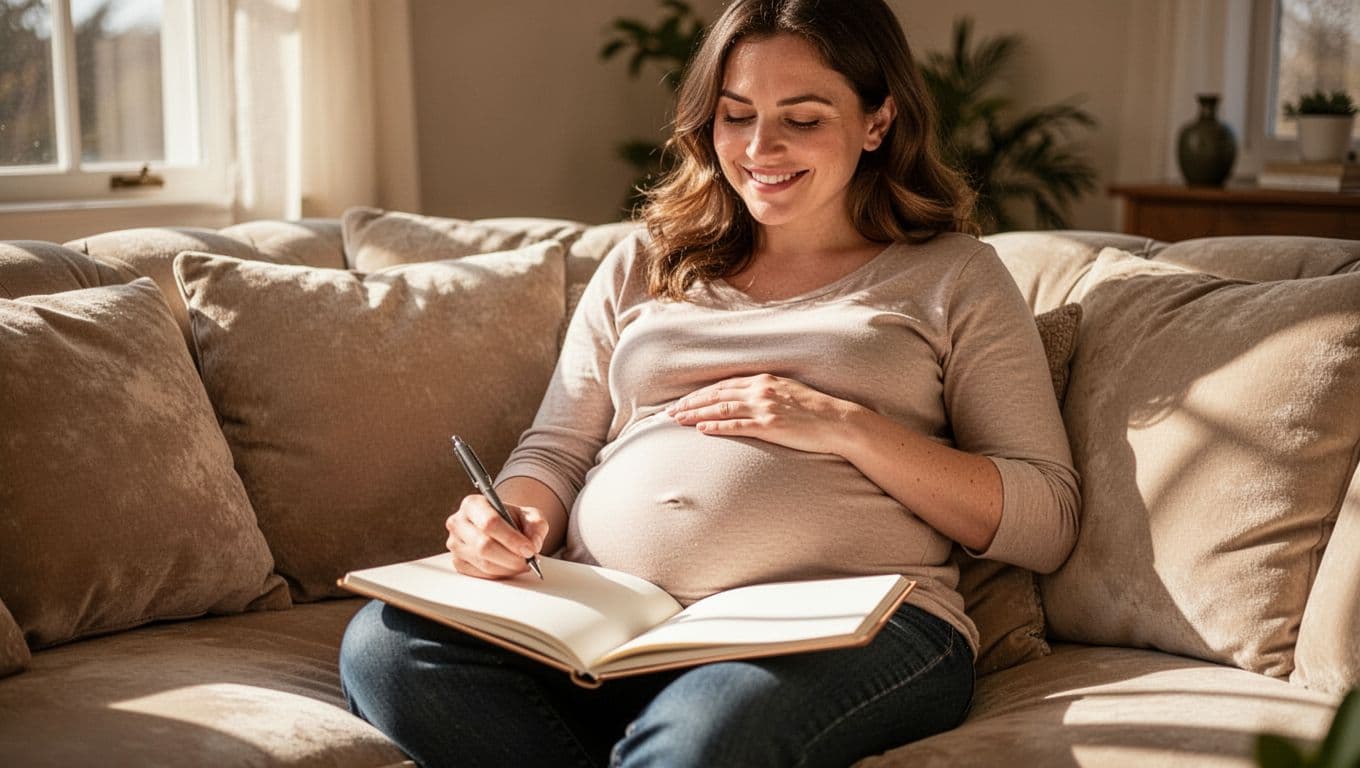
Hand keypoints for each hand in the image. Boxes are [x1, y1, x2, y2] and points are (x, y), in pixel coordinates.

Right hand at [445, 495, 548, 578]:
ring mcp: (455, 544)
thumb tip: (533, 544)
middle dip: (512, 557)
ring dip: (508, 567)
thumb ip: (536, 525)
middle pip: (484, 546)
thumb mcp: (530, 515)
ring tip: (523, 564)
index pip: (489, 523)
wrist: (501, 527)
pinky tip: (509, 567)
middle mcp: (458, 522)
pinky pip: (480, 574)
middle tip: (529, 560)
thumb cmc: (512, 519)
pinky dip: (499, 574)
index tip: (529, 549)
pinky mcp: (457, 562)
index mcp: (473, 504)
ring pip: (483, 563)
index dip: (512, 539)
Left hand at [667, 373, 860, 454]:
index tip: (683, 401)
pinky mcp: (770, 426)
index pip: (723, 385)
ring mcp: (765, 408)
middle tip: (669, 412)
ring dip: (696, 414)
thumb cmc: (814, 410)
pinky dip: (717, 427)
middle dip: (690, 403)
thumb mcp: (787, 392)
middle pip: (716, 395)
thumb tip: (745, 398)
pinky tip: (701, 429)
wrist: (838, 421)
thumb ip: (765, 392)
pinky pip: (737, 425)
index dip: (700, 393)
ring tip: (676, 420)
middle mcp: (761, 390)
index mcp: (764, 380)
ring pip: (721, 409)